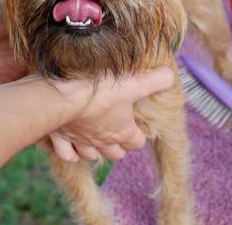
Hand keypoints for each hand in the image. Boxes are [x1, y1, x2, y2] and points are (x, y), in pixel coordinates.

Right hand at [48, 67, 174, 161]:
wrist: (64, 96)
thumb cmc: (100, 90)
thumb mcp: (133, 82)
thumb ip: (155, 80)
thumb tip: (171, 76)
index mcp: (121, 131)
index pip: (136, 142)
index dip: (138, 135)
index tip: (137, 126)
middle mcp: (102, 141)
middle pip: (115, 153)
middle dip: (118, 146)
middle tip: (117, 132)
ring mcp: (80, 141)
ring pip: (91, 156)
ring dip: (95, 151)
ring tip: (95, 140)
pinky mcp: (60, 138)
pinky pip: (67, 154)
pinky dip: (70, 153)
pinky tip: (72, 147)